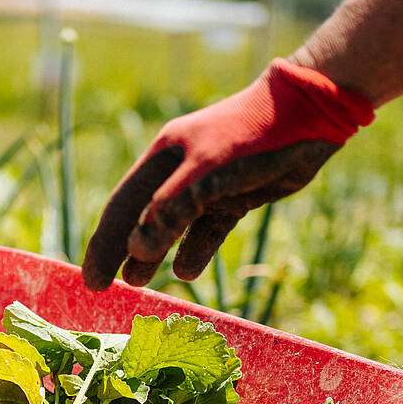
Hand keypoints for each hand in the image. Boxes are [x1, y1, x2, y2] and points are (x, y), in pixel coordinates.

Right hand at [81, 60, 373, 289]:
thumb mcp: (207, 171)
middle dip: (120, 251)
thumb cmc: (252, 137)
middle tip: (102, 286)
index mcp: (164, 157)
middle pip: (140, 218)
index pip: (124, 205)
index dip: (105, 242)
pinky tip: (185, 272)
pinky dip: (196, 250)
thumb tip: (136, 248)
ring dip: (154, 254)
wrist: (309, 117)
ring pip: (172, 227)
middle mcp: (179, 171)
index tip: (93, 279)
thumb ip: (171, 209)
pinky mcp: (235, 197)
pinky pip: (208, 230)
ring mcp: (208, 186)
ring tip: (137, 282)